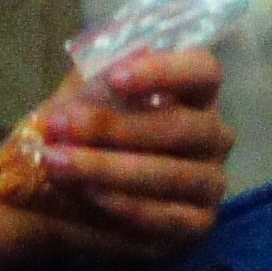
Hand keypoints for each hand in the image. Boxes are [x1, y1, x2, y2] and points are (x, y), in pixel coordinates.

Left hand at [10, 50, 234, 257]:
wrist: (64, 189)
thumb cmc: (86, 131)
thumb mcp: (86, 93)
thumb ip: (103, 69)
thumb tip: (126, 46)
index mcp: (198, 95)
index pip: (203, 71)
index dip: (164, 72)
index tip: (115, 79)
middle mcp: (214, 136)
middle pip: (180, 127)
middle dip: (113, 127)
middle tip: (58, 126)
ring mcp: (210, 182)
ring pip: (171, 174)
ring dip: (108, 168)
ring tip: (57, 164)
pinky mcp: (197, 225)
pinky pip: (168, 217)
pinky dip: (128, 207)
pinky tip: (91, 196)